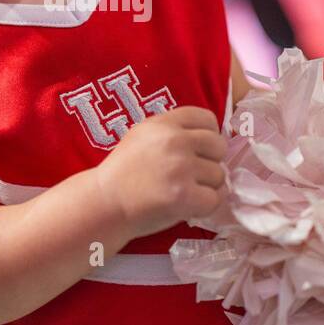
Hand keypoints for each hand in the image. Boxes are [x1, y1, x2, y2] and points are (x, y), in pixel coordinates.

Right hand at [95, 106, 228, 237]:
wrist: (104, 203)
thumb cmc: (124, 172)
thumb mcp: (143, 136)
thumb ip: (172, 131)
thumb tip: (209, 138)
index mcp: (164, 123)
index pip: (207, 118)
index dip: (208, 136)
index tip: (198, 151)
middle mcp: (175, 141)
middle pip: (219, 146)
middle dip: (210, 162)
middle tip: (192, 175)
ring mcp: (180, 168)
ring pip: (219, 175)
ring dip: (206, 187)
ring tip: (184, 192)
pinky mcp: (184, 196)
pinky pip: (215, 199)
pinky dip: (204, 207)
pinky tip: (188, 207)